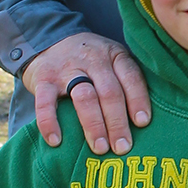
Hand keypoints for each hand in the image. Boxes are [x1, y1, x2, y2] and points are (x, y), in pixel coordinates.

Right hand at [23, 32, 150, 154]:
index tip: (142, 123)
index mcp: (115, 55)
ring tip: (100, 148)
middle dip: (117, 122)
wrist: (47, 39)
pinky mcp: (43, 78)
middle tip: (122, 147)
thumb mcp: (111, 60)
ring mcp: (67, 69)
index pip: (131, 77)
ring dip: (94, 125)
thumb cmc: (90, 61)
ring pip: (84, 97)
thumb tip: (144, 124)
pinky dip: (50, 122)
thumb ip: (125, 82)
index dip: (138, 100)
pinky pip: (45, 102)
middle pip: (109, 92)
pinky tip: (57, 141)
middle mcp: (93, 60)